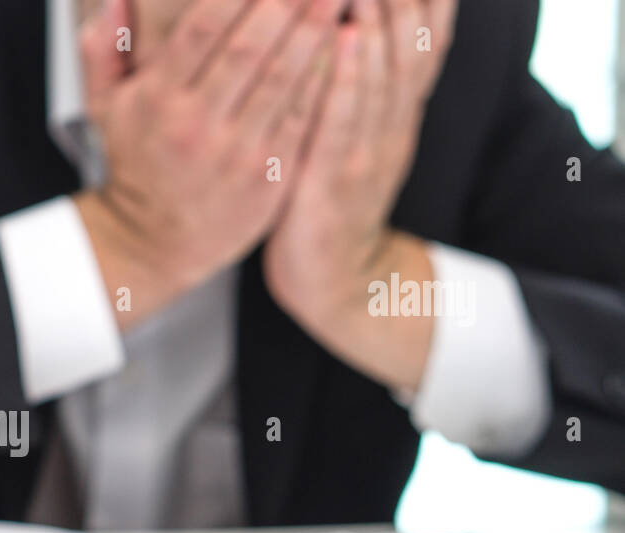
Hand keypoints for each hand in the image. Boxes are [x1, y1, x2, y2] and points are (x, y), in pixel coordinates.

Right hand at [75, 0, 342, 328]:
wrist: (151, 244)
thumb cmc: (135, 168)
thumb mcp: (103, 110)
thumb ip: (104, 51)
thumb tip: (116, 1)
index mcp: (158, 99)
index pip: (203, 28)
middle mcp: (196, 124)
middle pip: (249, 47)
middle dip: (287, 2)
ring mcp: (235, 152)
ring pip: (283, 78)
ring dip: (315, 31)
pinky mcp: (267, 175)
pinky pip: (301, 116)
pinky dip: (325, 79)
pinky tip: (345, 47)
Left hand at [263, 0, 457, 389]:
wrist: (336, 282)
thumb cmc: (331, 200)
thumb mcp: (358, 136)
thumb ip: (367, 86)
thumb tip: (363, 24)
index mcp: (397, 111)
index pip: (425, 37)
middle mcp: (391, 124)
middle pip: (409, 43)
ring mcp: (367, 152)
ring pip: (382, 74)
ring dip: (380, 17)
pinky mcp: (333, 181)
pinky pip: (342, 123)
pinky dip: (347, 80)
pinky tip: (347, 40)